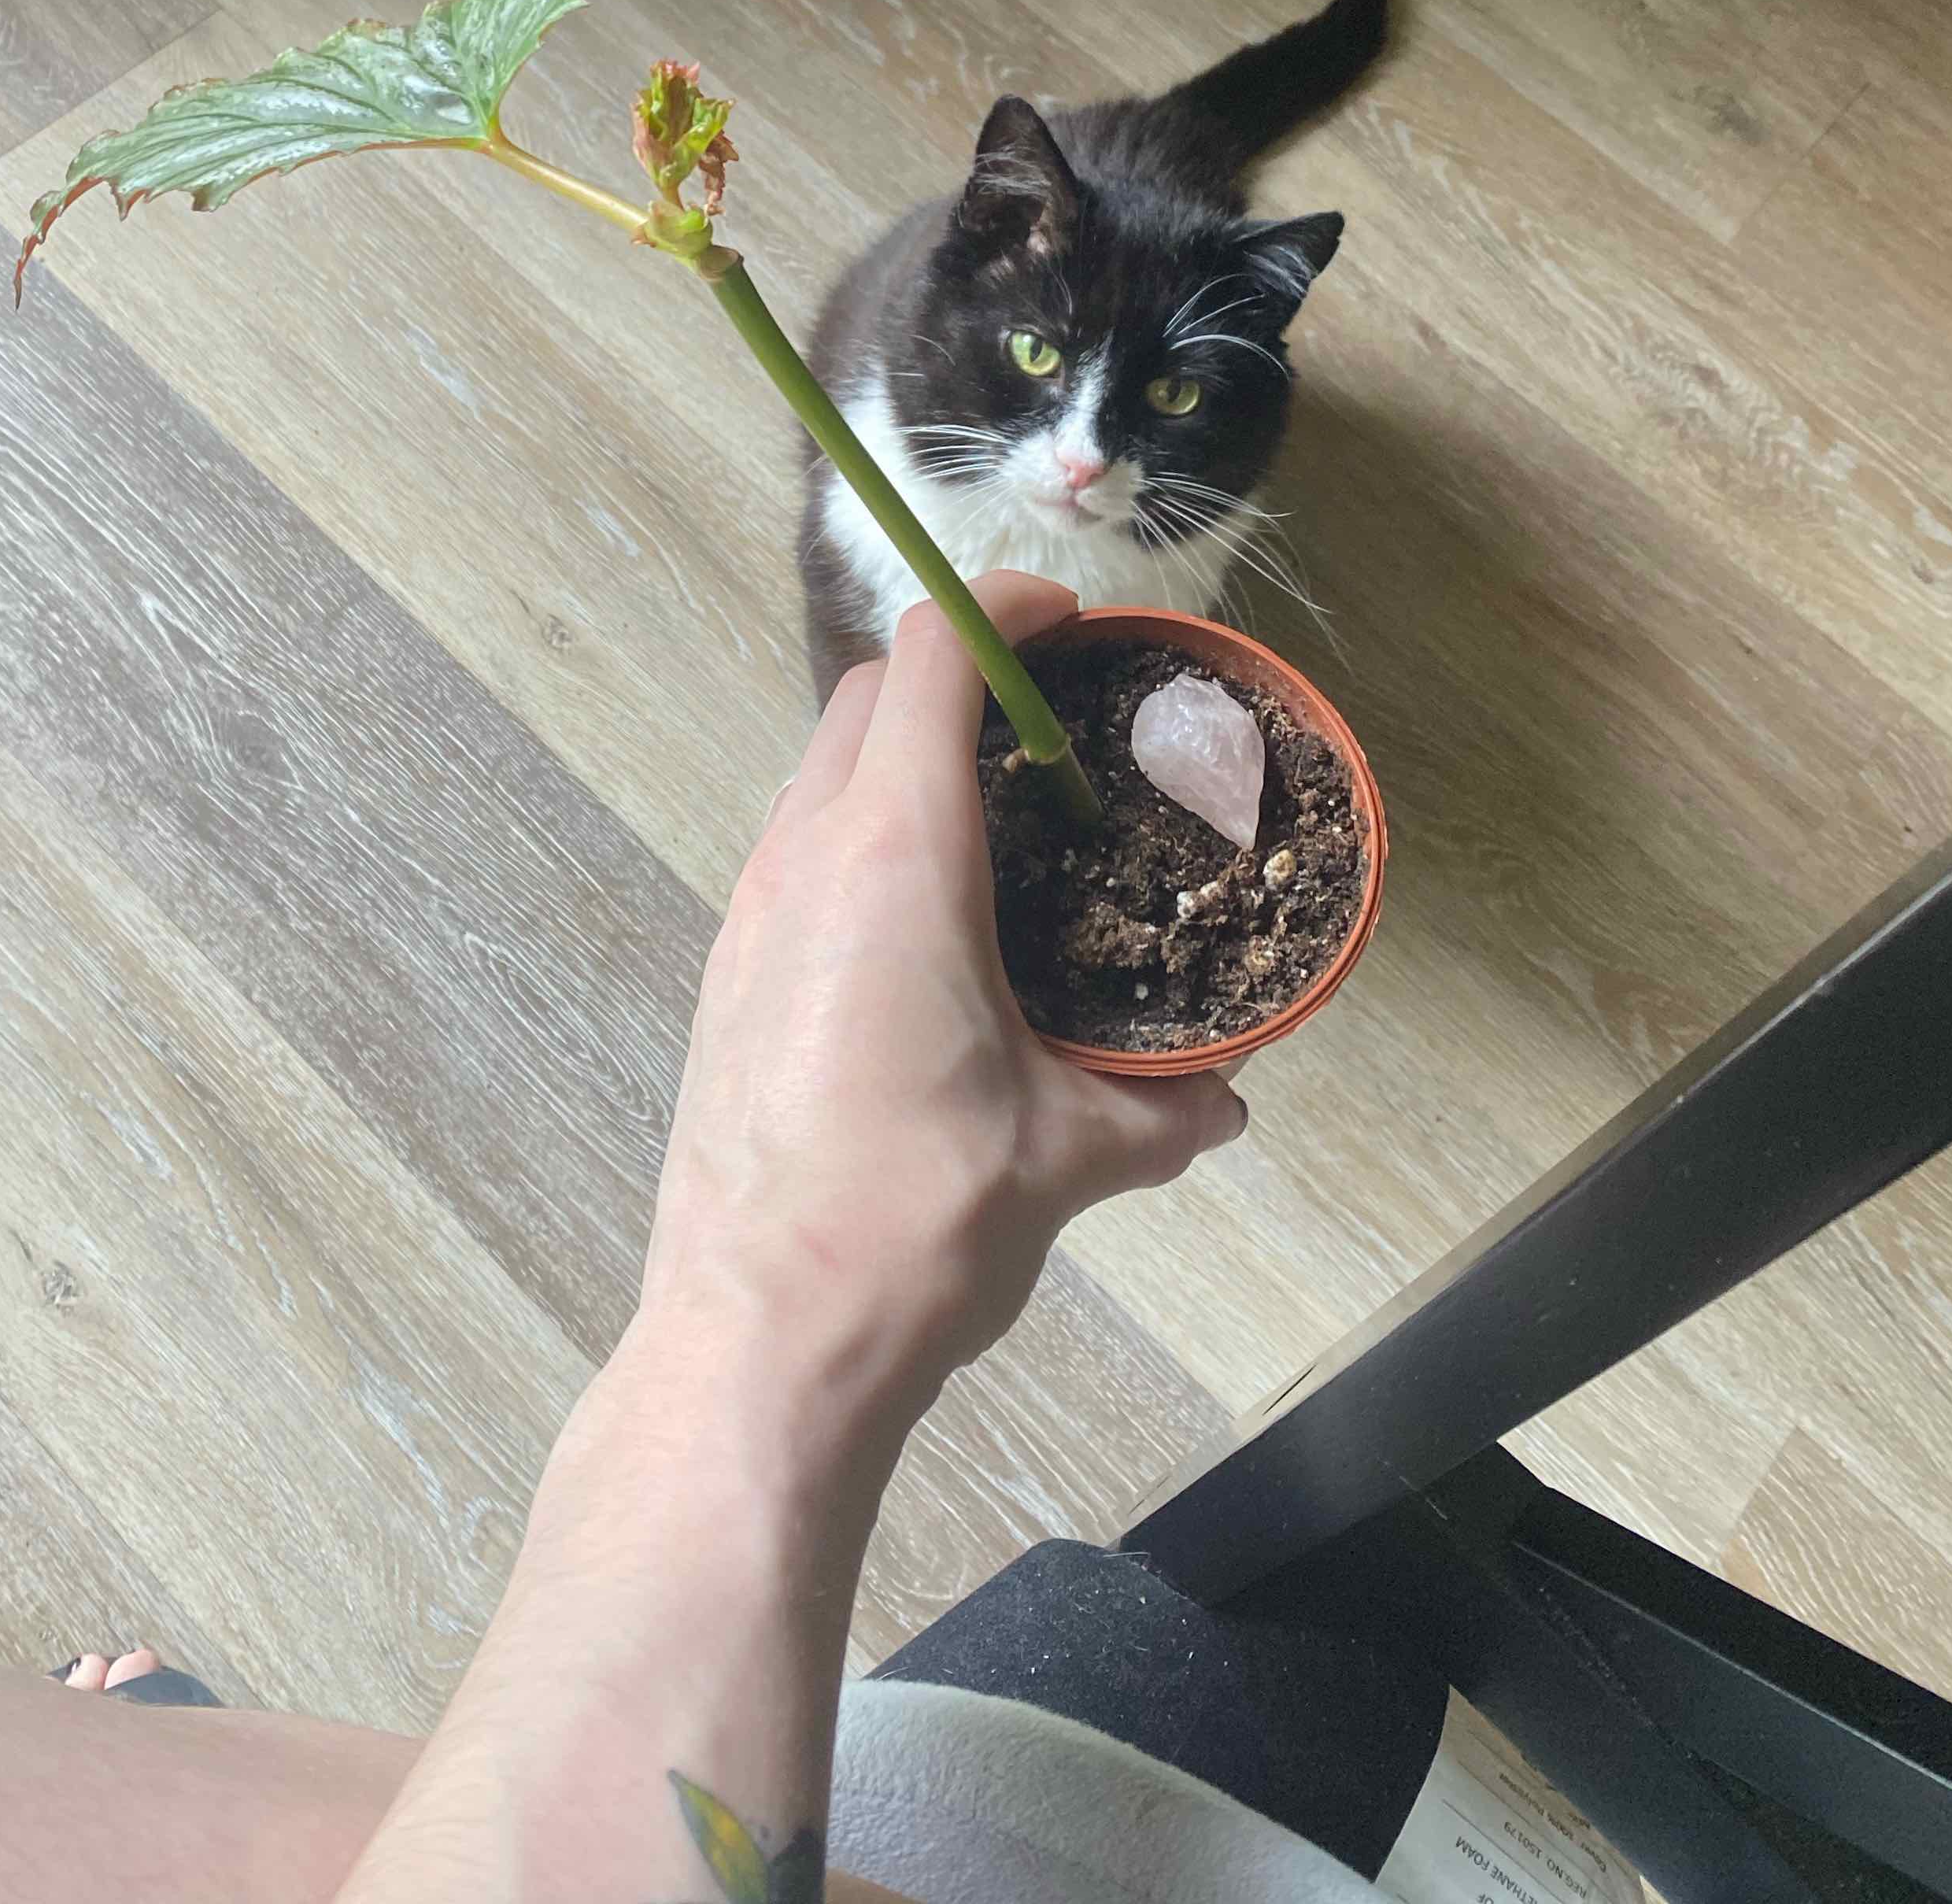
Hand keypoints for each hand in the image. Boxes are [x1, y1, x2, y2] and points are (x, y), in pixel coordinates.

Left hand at [640, 573, 1245, 1434]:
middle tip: (1052, 724)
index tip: (1067, 619)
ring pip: (822, 776)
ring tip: (1003, 829)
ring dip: (903, 764)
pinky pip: (796, 858)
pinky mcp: (728, 979)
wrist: (762, 1339)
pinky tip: (933, 933)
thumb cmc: (915, 1223)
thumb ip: (1162, 1109)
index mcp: (895, 858)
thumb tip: (1223, 1098)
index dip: (1001, 612)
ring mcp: (751, 917)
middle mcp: (806, 861)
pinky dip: (862, 843)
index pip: (933, 661)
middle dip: (958, 678)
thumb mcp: (1070, 1155)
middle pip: (869, 697)